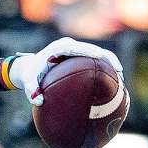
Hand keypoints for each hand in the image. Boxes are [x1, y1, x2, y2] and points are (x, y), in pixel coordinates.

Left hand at [9, 38, 123, 105]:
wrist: (28, 67)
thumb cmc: (29, 74)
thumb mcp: (28, 82)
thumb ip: (31, 90)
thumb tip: (38, 102)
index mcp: (60, 48)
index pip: (80, 48)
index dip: (93, 52)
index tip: (101, 57)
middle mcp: (70, 46)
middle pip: (94, 49)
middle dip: (108, 59)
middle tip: (119, 72)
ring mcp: (75, 51)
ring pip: (96, 54)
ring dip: (109, 64)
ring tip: (120, 78)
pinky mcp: (78, 57)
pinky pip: (92, 62)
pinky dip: (102, 69)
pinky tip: (111, 83)